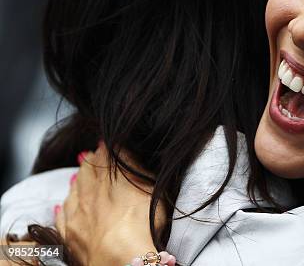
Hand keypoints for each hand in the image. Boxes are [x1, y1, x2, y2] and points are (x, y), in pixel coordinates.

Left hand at [55, 146, 165, 265]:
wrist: (121, 259)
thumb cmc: (142, 223)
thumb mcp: (150, 188)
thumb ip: (135, 166)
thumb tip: (122, 146)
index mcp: (110, 179)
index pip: (105, 156)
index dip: (106, 147)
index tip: (107, 142)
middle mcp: (89, 193)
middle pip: (86, 171)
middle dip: (90, 160)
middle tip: (92, 153)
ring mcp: (77, 214)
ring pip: (72, 190)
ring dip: (76, 180)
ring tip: (79, 175)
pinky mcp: (70, 235)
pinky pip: (61, 216)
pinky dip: (62, 207)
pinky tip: (61, 205)